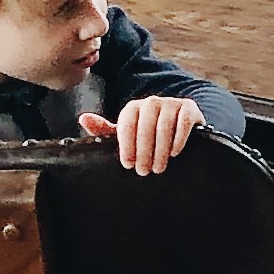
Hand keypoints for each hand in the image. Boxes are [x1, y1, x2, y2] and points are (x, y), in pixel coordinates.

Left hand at [83, 94, 206, 173]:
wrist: (178, 129)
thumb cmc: (147, 136)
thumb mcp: (125, 136)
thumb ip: (104, 130)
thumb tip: (83, 118)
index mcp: (133, 108)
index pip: (127, 124)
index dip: (127, 146)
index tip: (128, 165)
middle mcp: (152, 101)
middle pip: (146, 126)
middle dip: (144, 151)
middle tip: (144, 171)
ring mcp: (172, 103)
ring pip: (165, 125)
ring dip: (161, 149)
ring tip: (158, 168)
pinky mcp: (190, 108)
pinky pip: (184, 121)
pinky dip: (179, 138)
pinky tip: (174, 153)